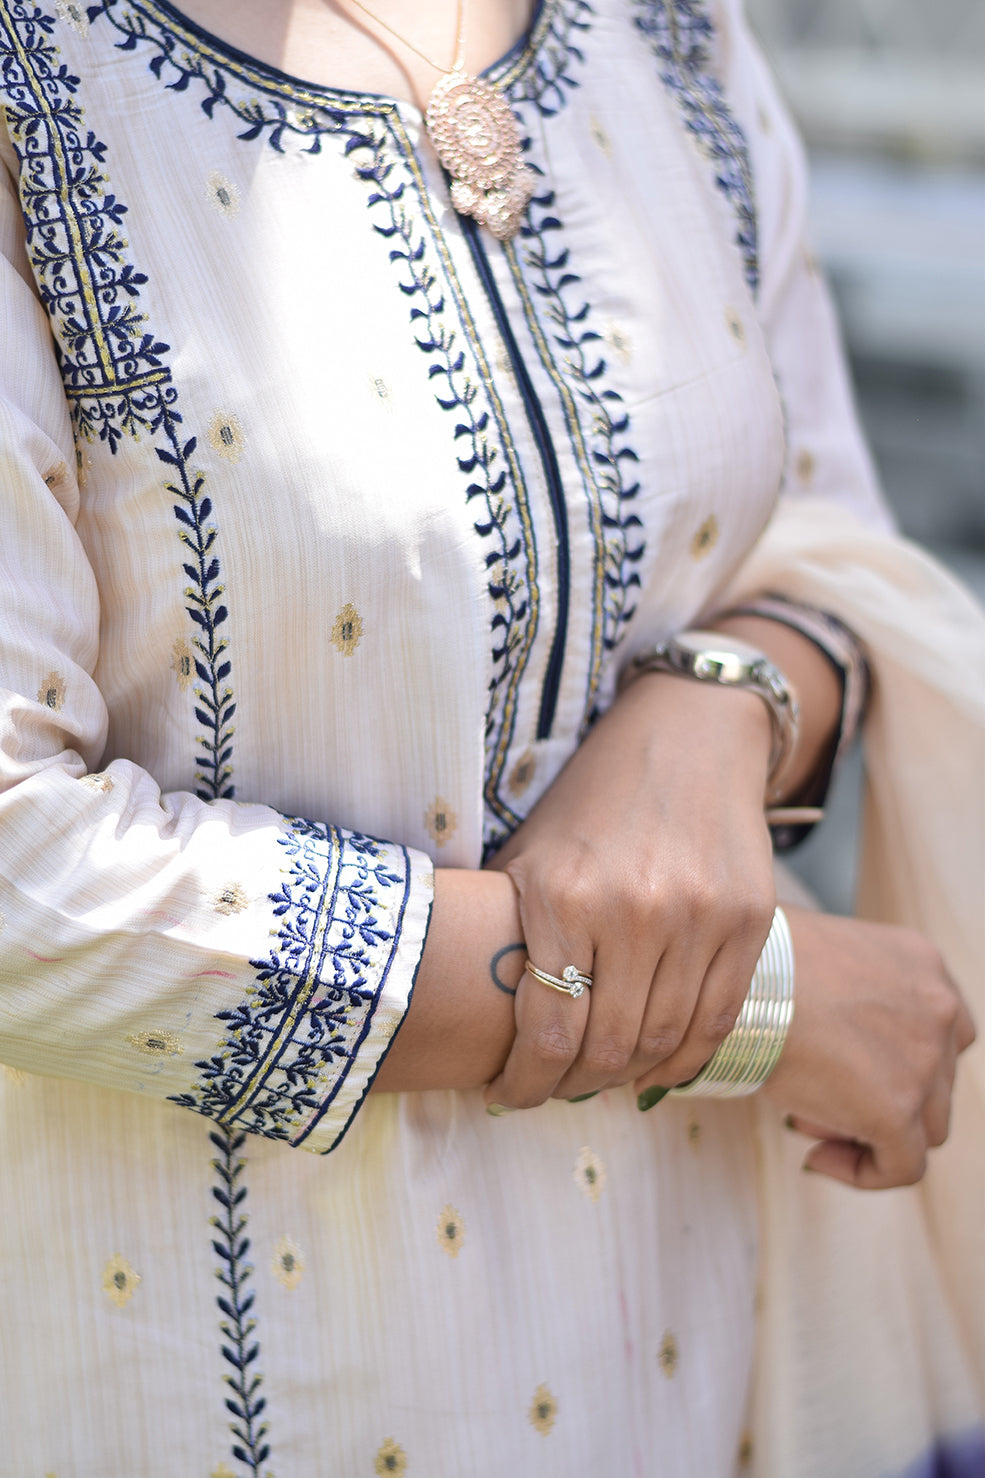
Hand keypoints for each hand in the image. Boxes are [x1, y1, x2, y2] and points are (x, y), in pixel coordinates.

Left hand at [482, 670, 777, 1107]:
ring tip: (600, 1076)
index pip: (547, 1031)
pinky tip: (656, 1064)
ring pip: (665, 1042)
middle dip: (571, 1085)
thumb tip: (487, 1028)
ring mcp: (701, 916)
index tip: (508, 1095)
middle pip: (608, 1049)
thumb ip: (510, 935)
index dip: (526, 1082)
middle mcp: (636, 910)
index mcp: (564, 894)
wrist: (686, 735)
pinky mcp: (750, 918)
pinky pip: (719, 1019)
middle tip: (553, 1089)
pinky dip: (685, 1058)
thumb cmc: (591, 800)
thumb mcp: (530, 855)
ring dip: (627, 1076)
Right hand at [761, 907, 975, 1187]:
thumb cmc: (758, 964)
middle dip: (879, 1096)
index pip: (940, 1030)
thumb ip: (852, 998)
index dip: (898, 1061)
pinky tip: (816, 1157)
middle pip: (934, 1081)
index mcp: (922, 965)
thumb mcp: (825, 960)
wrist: (745, 978)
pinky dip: (862, 1171)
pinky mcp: (898, 1111)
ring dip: (871, 1132)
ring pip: (925, 1127)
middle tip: (817, 1098)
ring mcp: (926, 1063)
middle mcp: (939, 1010)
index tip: (848, 1069)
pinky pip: (901, 1167)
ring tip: (807, 1121)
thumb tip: (837, 1052)